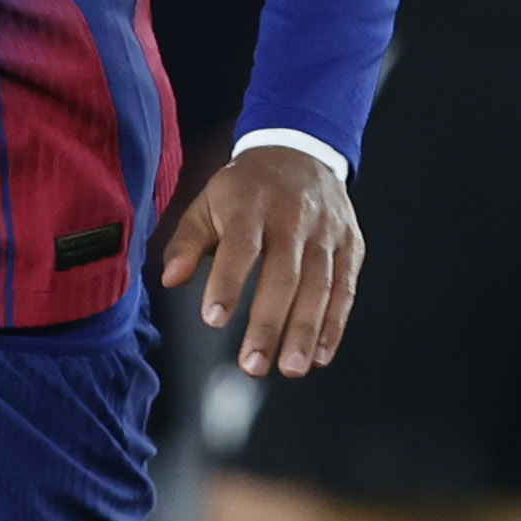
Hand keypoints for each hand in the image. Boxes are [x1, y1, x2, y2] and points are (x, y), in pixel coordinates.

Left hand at [157, 142, 363, 379]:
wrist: (300, 152)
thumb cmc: (246, 189)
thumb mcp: (208, 203)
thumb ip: (188, 242)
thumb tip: (170, 279)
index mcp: (252, 204)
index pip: (241, 246)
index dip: (228, 283)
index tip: (213, 319)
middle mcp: (294, 217)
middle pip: (285, 274)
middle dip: (269, 323)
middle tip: (253, 364)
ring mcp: (326, 232)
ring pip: (320, 285)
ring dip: (306, 331)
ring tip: (290, 368)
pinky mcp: (350, 245)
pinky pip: (345, 288)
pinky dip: (335, 323)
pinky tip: (321, 355)